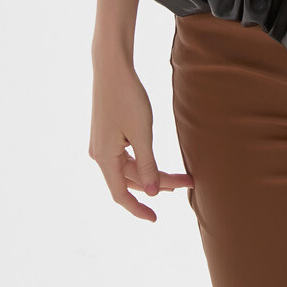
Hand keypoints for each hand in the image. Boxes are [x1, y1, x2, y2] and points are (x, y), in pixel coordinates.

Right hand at [89, 55, 193, 221]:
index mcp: (104, 158)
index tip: (155, 219)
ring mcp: (103, 144)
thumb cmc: (126, 97)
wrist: (112, 66)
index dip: (138, 209)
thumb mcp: (141, 132)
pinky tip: (157, 163)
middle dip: (158, 185)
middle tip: (186, 183)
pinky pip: (126, 156)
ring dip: (153, 173)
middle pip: (130, 180)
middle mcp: (100, 155)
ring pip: (130, 168)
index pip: (121, 195)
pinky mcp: (109, 133)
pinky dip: (144, 161)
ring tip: (178, 177)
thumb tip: (152, 193)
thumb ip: (147, 164)